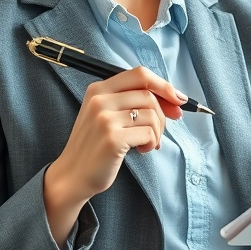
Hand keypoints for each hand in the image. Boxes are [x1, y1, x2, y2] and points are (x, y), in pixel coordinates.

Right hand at [46, 66, 185, 206]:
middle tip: (161, 131)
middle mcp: (100, 100)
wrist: (72, 175)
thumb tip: (174, 99)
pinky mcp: (112, 138)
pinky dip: (151, 142)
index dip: (163, 85)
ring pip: (152, 114)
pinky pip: (148, 133)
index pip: (140, 74)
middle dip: (163, 114)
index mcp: (98, 89)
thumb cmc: (95, 145)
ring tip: (147, 143)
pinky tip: (141, 150)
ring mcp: (104, 119)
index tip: (177, 99)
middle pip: (149, 95)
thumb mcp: (106, 114)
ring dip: (158, 132)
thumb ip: (132, 101)